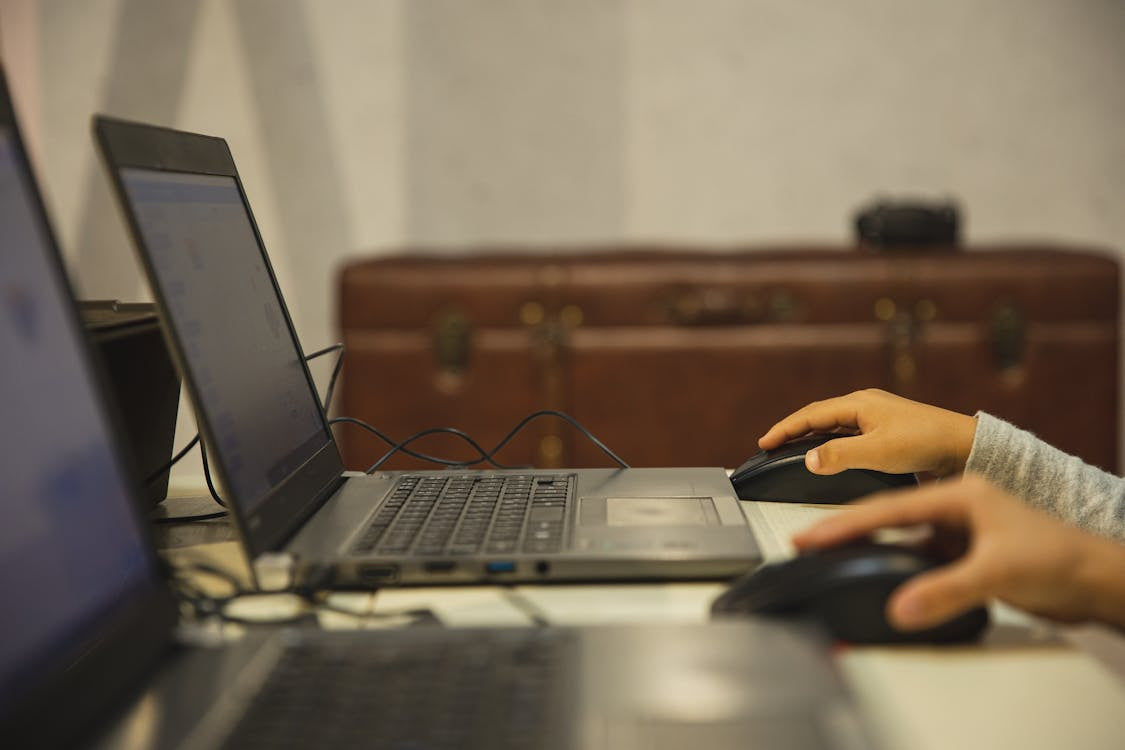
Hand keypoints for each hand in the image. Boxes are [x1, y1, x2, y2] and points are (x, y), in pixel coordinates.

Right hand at [758, 389, 976, 477]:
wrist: (965, 446)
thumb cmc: (926, 443)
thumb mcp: (878, 452)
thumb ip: (840, 455)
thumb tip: (808, 460)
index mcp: (859, 403)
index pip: (810, 415)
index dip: (784, 429)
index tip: (764, 442)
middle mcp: (865, 405)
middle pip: (818, 416)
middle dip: (793, 431)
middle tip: (771, 446)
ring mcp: (876, 417)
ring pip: (833, 425)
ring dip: (811, 437)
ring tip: (793, 451)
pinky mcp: (887, 431)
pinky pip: (848, 433)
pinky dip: (830, 443)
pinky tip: (830, 455)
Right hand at [793, 475, 1124, 629]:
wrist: (1097, 579)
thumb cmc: (1061, 558)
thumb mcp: (996, 573)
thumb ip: (944, 591)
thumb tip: (896, 608)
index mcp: (958, 493)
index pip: (888, 508)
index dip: (844, 523)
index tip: (811, 535)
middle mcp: (955, 506)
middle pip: (887, 516)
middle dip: (844, 528)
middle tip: (806, 540)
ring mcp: (960, 530)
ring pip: (901, 535)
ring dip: (867, 543)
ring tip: (828, 551)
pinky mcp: (966, 552)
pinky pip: (918, 555)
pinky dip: (893, 562)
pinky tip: (875, 571)